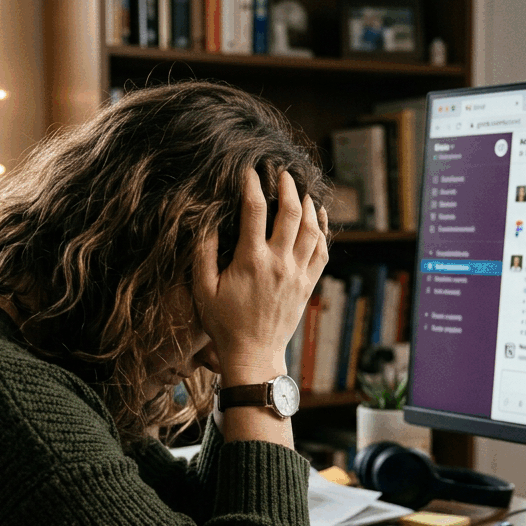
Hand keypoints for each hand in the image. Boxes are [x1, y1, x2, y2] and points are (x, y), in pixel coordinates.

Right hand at [194, 168, 327, 385]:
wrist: (253, 355)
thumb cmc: (224, 324)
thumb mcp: (203, 289)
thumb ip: (203, 254)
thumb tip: (204, 222)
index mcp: (251, 260)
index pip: (253, 210)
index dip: (251, 185)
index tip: (249, 171)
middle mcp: (279, 263)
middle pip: (291, 213)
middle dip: (288, 187)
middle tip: (283, 173)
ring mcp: (297, 274)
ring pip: (312, 230)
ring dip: (308, 205)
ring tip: (302, 190)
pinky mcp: (307, 285)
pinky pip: (322, 252)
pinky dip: (322, 231)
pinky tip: (318, 219)